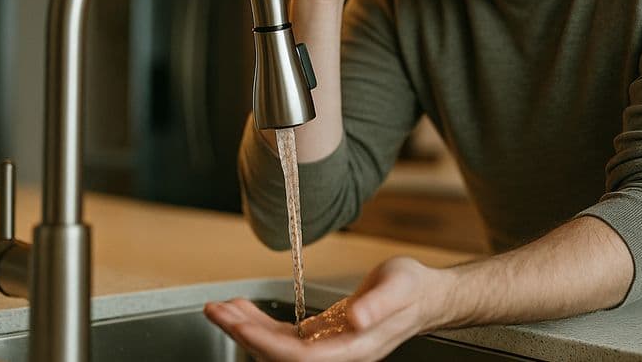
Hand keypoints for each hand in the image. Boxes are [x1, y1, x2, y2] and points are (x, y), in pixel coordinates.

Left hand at [204, 257, 450, 360]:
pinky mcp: (324, 336)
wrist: (426, 295)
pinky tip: (245, 310)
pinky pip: (286, 337)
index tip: (238, 323)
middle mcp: (337, 354)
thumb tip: (355, 319)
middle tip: (215, 310)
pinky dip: (262, 324)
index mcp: (353, 348)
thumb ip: (378, 304)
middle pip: (280, 356)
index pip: (299, 357)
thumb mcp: (399, 287)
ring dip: (248, 329)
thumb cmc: (414, 289)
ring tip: (221, 308)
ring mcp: (329, 348)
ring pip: (278, 348)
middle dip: (245, 334)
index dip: (265, 342)